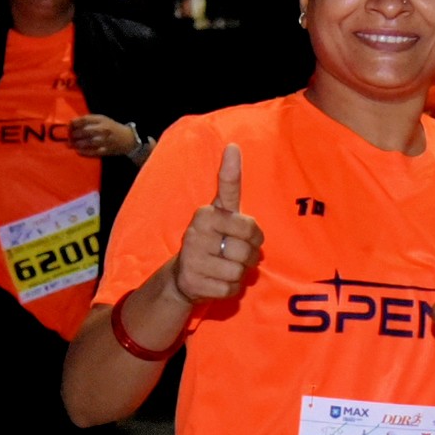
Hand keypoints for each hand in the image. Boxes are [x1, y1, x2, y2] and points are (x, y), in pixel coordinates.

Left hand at [71, 114, 139, 158]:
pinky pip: (92, 152)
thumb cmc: (112, 128)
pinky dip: (83, 152)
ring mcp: (104, 141)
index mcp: (101, 120)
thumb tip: (73, 124)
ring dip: (77, 144)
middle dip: (74, 134)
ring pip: (87, 142)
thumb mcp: (102, 119)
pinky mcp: (105, 151)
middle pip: (84, 131)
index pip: (84, 120)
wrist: (128, 139)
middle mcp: (103, 129)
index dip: (74, 123)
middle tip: (69, 137)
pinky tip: (78, 151)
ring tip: (71, 144)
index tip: (69, 126)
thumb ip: (89, 120)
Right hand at [167, 144, 262, 304]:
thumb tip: (233, 147)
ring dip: (241, 273)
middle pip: (248, 247)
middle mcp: (197, 231)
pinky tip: (218, 280)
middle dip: (251, 255)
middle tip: (238, 254)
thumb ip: (229, 186)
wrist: (184, 276)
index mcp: (206, 213)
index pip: (233, 201)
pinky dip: (232, 288)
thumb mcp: (221, 213)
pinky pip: (232, 288)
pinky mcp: (195, 281)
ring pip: (241, 270)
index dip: (239, 192)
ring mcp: (194, 257)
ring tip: (226, 266)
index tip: (233, 148)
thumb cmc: (213, 240)